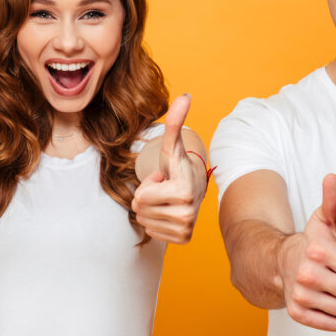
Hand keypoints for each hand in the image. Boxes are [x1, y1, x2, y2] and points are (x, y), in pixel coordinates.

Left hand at [131, 94, 205, 243]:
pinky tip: (169, 211)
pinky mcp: (183, 239)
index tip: (164, 178)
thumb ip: (175, 122)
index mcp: (183, 191)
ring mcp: (186, 228)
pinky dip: (156, 221)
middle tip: (164, 189)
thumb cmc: (178, 166)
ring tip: (167, 198)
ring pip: (144, 221)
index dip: (147, 184)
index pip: (139, 197)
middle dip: (147, 197)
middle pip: (139, 210)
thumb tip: (185, 96)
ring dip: (151, 209)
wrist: (195, 186)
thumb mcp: (171, 146)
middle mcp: (188, 214)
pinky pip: (151, 232)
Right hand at [278, 174, 335, 330]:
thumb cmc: (314, 243)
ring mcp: (301, 295)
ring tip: (331, 289)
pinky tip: (323, 301)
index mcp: (319, 250)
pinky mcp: (297, 313)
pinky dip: (333, 317)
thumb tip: (332, 178)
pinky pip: (334, 325)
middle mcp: (307, 273)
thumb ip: (334, 201)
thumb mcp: (325, 220)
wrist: (282, 264)